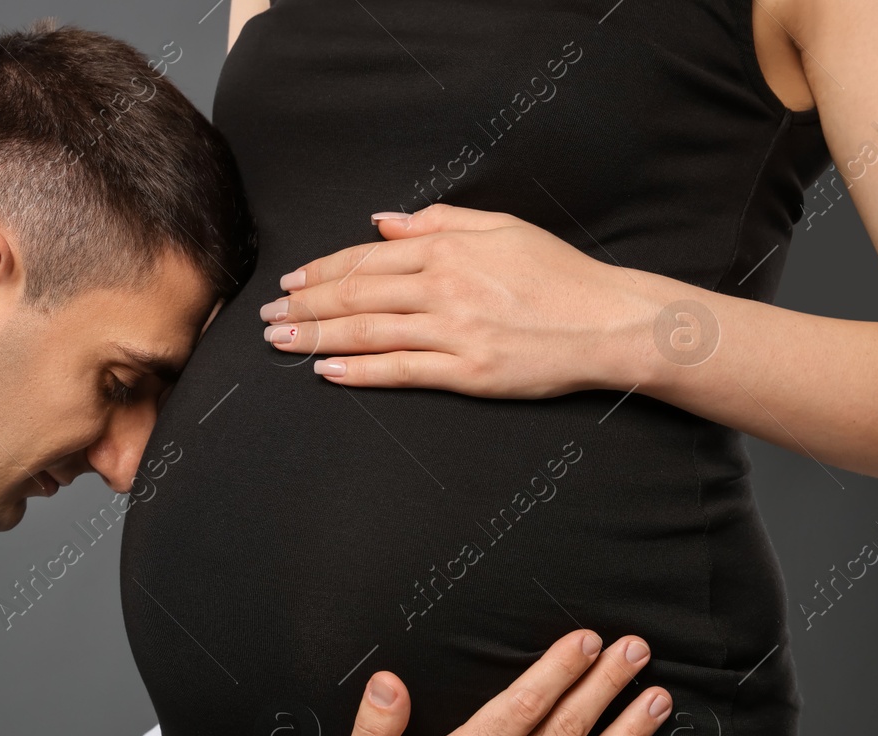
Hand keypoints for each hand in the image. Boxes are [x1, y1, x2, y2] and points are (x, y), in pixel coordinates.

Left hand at [259, 204, 662, 397]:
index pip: (367, 258)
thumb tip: (383, 220)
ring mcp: (453, 330)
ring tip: (280, 343)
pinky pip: (399, 370)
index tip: (290, 283)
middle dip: (304, 306)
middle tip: (267, 318)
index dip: (321, 271)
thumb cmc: (558, 275)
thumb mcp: (503, 227)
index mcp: (449, 248)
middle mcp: (444, 286)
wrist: (610, 321)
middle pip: (355, 294)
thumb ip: (439, 220)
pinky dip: (357, 371)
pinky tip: (326, 372)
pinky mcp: (466, 371)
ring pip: (367, 331)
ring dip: (315, 337)